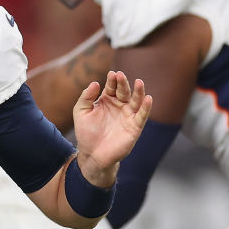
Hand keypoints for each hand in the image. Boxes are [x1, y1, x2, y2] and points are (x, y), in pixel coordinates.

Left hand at [72, 70, 152, 186]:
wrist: (92, 154)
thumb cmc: (86, 132)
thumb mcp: (81, 112)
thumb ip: (86, 97)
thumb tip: (95, 82)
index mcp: (106, 100)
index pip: (111, 86)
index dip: (112, 80)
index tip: (112, 74)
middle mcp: (119, 106)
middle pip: (123, 91)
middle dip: (123, 83)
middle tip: (121, 76)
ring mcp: (128, 115)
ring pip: (136, 101)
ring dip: (138, 91)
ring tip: (139, 82)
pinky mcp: (135, 127)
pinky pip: (142, 115)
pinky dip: (146, 107)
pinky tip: (148, 98)